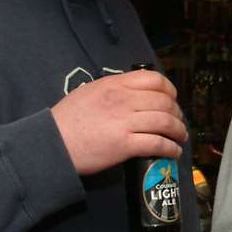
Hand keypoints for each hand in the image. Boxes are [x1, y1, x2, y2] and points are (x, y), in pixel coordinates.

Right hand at [51, 68, 186, 175]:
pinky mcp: (125, 144)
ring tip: (180, 137)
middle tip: (177, 122)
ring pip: (165, 122)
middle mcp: (123, 100)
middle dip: (177, 113)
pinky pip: (157, 144)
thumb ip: (112, 90)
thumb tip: (133, 95)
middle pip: (164, 102)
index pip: (154, 79)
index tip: (172, 100)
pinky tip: (173, 152)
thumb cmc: (67, 120)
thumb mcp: (89, 92)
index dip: (170, 90)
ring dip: (178, 131)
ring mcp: (124, 122)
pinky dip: (170, 148)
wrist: (51, 143)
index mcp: (114, 84)